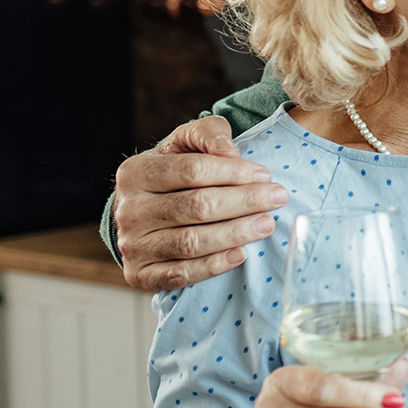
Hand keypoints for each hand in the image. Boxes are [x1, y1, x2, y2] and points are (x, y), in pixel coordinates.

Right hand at [114, 116, 287, 290]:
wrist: (145, 214)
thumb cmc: (174, 173)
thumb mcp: (186, 143)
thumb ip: (208, 133)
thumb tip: (229, 151)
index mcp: (136, 173)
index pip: (192, 171)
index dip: (233, 173)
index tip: (265, 175)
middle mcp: (129, 210)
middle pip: (196, 206)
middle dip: (244, 202)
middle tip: (278, 198)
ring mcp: (132, 245)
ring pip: (191, 241)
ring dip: (235, 233)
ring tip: (267, 224)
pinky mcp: (140, 274)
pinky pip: (181, 274)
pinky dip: (213, 266)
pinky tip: (240, 254)